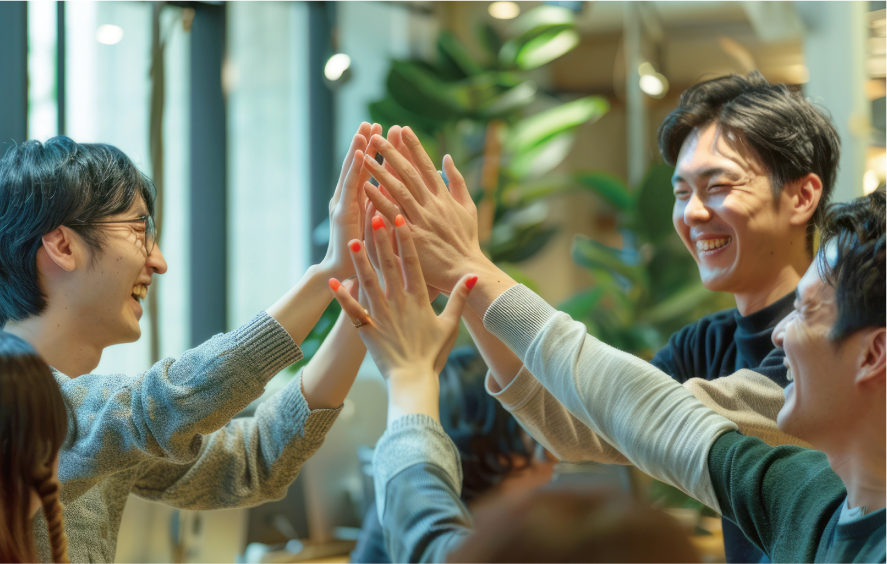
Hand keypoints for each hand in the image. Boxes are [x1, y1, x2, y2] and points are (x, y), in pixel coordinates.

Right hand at [320, 122, 382, 278]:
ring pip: (353, 172)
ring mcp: (345, 203)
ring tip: (364, 131)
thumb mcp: (383, 228)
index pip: (375, 171)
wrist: (346, 274)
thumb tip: (402, 198)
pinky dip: (355, 170)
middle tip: (374, 122)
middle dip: (368, 144)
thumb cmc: (368, 255)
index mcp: (365, 201)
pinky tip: (361, 155)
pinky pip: (350, 187)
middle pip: (362, 165)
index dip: (383, 152)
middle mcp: (352, 198)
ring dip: (358, 150)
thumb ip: (389, 210)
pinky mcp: (342, 212)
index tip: (393, 132)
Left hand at [328, 213, 475, 386]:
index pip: (412, 262)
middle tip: (374, 214)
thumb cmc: (433, 354)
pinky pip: (352, 310)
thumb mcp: (451, 325)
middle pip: (389, 265)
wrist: (414, 380)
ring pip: (368, 282)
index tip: (400, 218)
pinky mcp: (367, 329)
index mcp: (418, 299)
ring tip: (351, 240)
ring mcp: (381, 314)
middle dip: (380, 239)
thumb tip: (472, 276)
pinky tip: (332, 282)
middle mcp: (398, 302)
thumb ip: (459, 298)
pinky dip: (341, 296)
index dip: (405, 239)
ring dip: (360, 261)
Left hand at [361, 126, 491, 291]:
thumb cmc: (466, 241)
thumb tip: (447, 158)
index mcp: (444, 197)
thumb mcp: (468, 208)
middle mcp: (432, 205)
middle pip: (408, 173)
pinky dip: (378, 200)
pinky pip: (391, 215)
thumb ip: (458, 182)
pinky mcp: (412, 237)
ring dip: (380, 171)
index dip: (414, 146)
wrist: (465, 270)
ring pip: (397, 190)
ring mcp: (421, 220)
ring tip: (364, 155)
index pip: (426, 165)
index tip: (403, 129)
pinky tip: (365, 187)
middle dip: (392, 152)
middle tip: (377, 135)